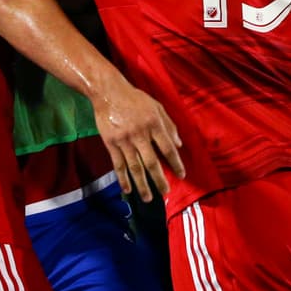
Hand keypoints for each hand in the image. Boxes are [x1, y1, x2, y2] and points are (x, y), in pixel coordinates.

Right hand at [93, 83, 185, 201]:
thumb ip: (169, 125)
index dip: (176, 163)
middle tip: (166, 192)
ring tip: (148, 198)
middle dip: (159, 179)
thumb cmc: (135, 99)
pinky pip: (118, 164)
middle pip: (152, 162)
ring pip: (134, 167)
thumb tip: (179, 144)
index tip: (182, 175)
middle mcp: (140, 134)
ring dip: (142, 185)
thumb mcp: (156, 107)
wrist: (108, 92)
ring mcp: (124, 140)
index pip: (168, 148)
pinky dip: (123, 178)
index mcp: (154, 124)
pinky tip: (127, 190)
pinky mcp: (111, 143)